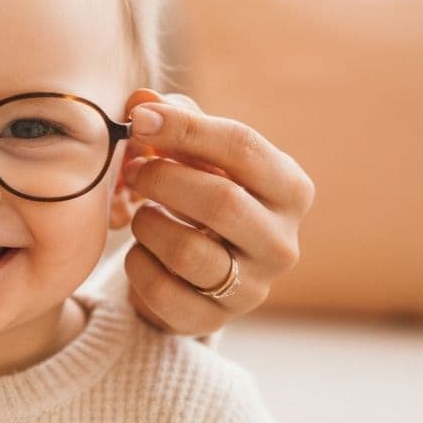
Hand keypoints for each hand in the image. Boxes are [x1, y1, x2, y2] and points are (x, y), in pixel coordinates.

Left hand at [120, 89, 314, 334]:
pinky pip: (163, 292)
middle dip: (163, 179)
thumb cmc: (199, 193)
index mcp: (289, 188)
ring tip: (141, 212)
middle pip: (220, 201)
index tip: (139, 120)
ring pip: (189, 252)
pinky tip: (141, 251)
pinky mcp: (213, 320)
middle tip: (133, 170)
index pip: (243, 147)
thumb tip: (142, 101)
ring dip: (148, 224)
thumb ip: (172, 119)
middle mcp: (282, 242)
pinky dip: (138, 265)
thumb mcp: (195, 152)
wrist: (197, 270)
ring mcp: (252, 287)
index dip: (185, 128)